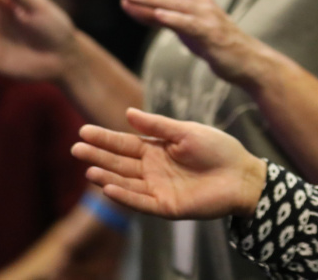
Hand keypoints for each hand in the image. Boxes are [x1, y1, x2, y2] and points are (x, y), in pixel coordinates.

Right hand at [73, 108, 266, 219]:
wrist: (243, 174)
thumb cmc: (218, 149)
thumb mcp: (186, 132)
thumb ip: (158, 126)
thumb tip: (128, 112)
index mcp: (157, 149)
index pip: (124, 143)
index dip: (104, 138)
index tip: (83, 130)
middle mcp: (152, 169)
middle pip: (119, 162)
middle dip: (98, 155)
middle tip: (75, 148)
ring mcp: (157, 188)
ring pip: (125, 182)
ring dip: (107, 176)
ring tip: (88, 168)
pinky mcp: (165, 206)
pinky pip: (140, 202)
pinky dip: (124, 196)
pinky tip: (108, 187)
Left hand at [117, 0, 256, 83]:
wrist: (243, 59)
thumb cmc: (209, 38)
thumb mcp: (181, 22)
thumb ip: (155, 12)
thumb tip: (124, 0)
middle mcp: (201, 0)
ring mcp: (206, 16)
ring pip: (175, 2)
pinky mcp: (210, 34)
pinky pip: (189, 24)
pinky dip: (173, 18)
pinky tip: (158, 15)